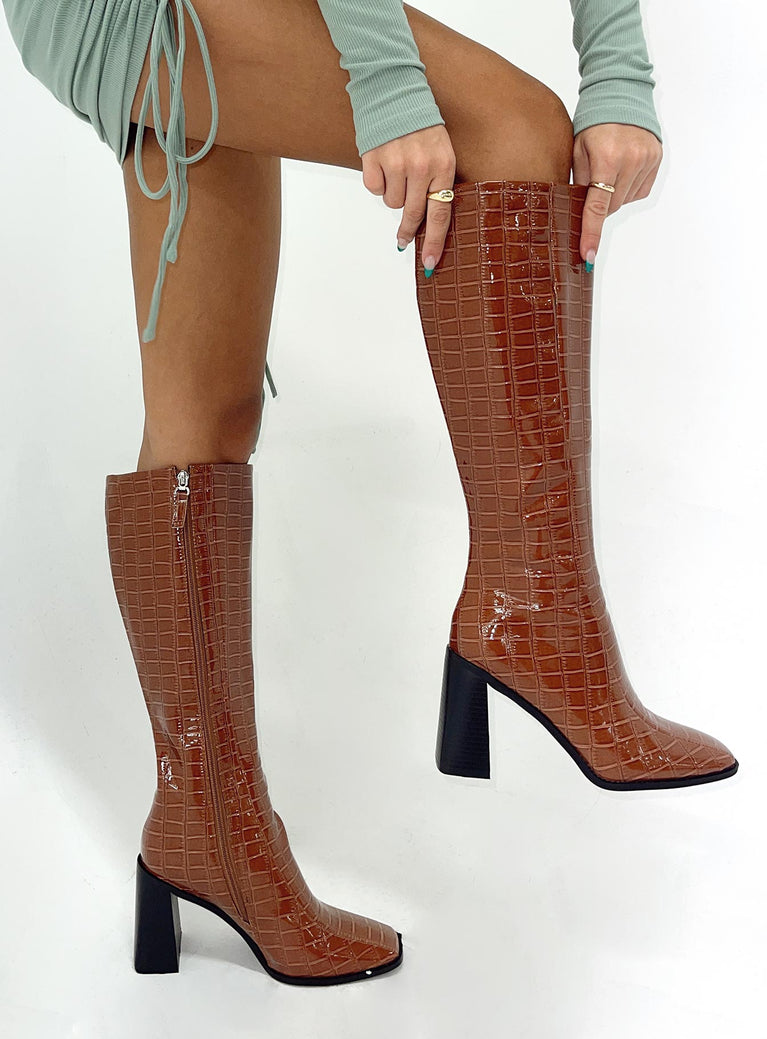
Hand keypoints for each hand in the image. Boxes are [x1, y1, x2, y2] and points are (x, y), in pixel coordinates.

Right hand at [361, 124, 456, 274]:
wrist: (393, 88)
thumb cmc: (420, 123)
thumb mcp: (440, 148)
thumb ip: (436, 181)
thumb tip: (425, 222)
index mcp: (443, 164)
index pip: (440, 214)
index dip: (434, 242)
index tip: (429, 263)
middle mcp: (420, 165)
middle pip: (413, 213)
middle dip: (407, 230)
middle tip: (402, 241)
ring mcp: (396, 162)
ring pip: (391, 202)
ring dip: (392, 192)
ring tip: (396, 168)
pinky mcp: (373, 158)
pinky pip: (374, 188)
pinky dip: (376, 181)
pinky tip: (382, 162)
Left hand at [572, 123, 662, 267]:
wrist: (621, 94)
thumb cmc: (593, 123)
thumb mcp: (577, 150)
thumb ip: (580, 182)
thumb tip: (577, 214)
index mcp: (607, 158)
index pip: (597, 207)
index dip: (591, 233)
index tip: (588, 255)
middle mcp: (631, 160)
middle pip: (611, 207)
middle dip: (599, 204)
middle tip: (592, 185)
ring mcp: (647, 160)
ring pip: (625, 200)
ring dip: (613, 195)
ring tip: (608, 170)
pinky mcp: (657, 160)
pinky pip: (638, 190)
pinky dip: (627, 187)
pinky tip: (622, 169)